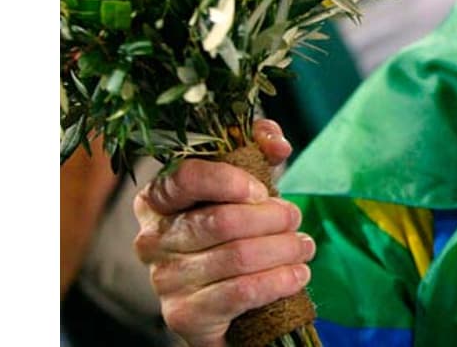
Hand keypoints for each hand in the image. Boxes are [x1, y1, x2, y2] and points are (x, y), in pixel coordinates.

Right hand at [133, 120, 314, 346]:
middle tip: (295, 218)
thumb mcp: (242, 190)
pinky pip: (241, 292)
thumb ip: (257, 153)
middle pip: (221, 220)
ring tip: (304, 246)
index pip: (185, 178)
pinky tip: (298, 274)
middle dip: (272, 217)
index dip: (231, 180)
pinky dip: (279, 280)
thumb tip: (276, 141)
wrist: (222, 306)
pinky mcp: (185, 314)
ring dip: (284, 249)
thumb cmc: (230, 236)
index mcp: (157, 200)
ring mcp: (165, 280)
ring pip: (237, 256)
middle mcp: (152, 239)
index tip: (263, 190)